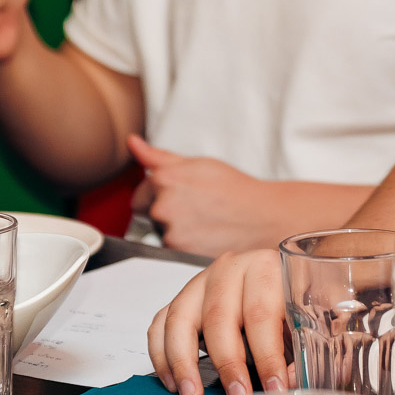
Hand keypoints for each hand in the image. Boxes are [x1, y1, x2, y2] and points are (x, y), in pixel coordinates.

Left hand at [130, 136, 286, 255]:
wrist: (261, 217)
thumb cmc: (233, 189)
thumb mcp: (198, 164)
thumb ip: (158, 156)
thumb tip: (133, 142)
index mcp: (164, 178)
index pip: (141, 192)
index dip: (162, 194)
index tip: (184, 195)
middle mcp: (163, 205)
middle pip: (149, 214)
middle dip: (166, 211)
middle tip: (196, 208)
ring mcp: (169, 230)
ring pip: (160, 232)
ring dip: (175, 229)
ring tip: (203, 221)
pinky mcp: (178, 252)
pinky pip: (171, 249)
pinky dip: (184, 245)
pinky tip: (204, 235)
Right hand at [147, 248, 289, 394]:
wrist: (275, 273)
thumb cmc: (289, 298)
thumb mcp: (306, 317)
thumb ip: (300, 349)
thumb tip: (289, 384)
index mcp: (265, 267)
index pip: (262, 314)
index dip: (267, 356)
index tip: (273, 389)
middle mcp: (229, 269)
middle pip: (219, 318)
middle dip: (228, 365)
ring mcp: (199, 282)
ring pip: (180, 321)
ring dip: (183, 363)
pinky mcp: (181, 298)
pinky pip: (160, 326)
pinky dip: (161, 356)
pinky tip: (174, 383)